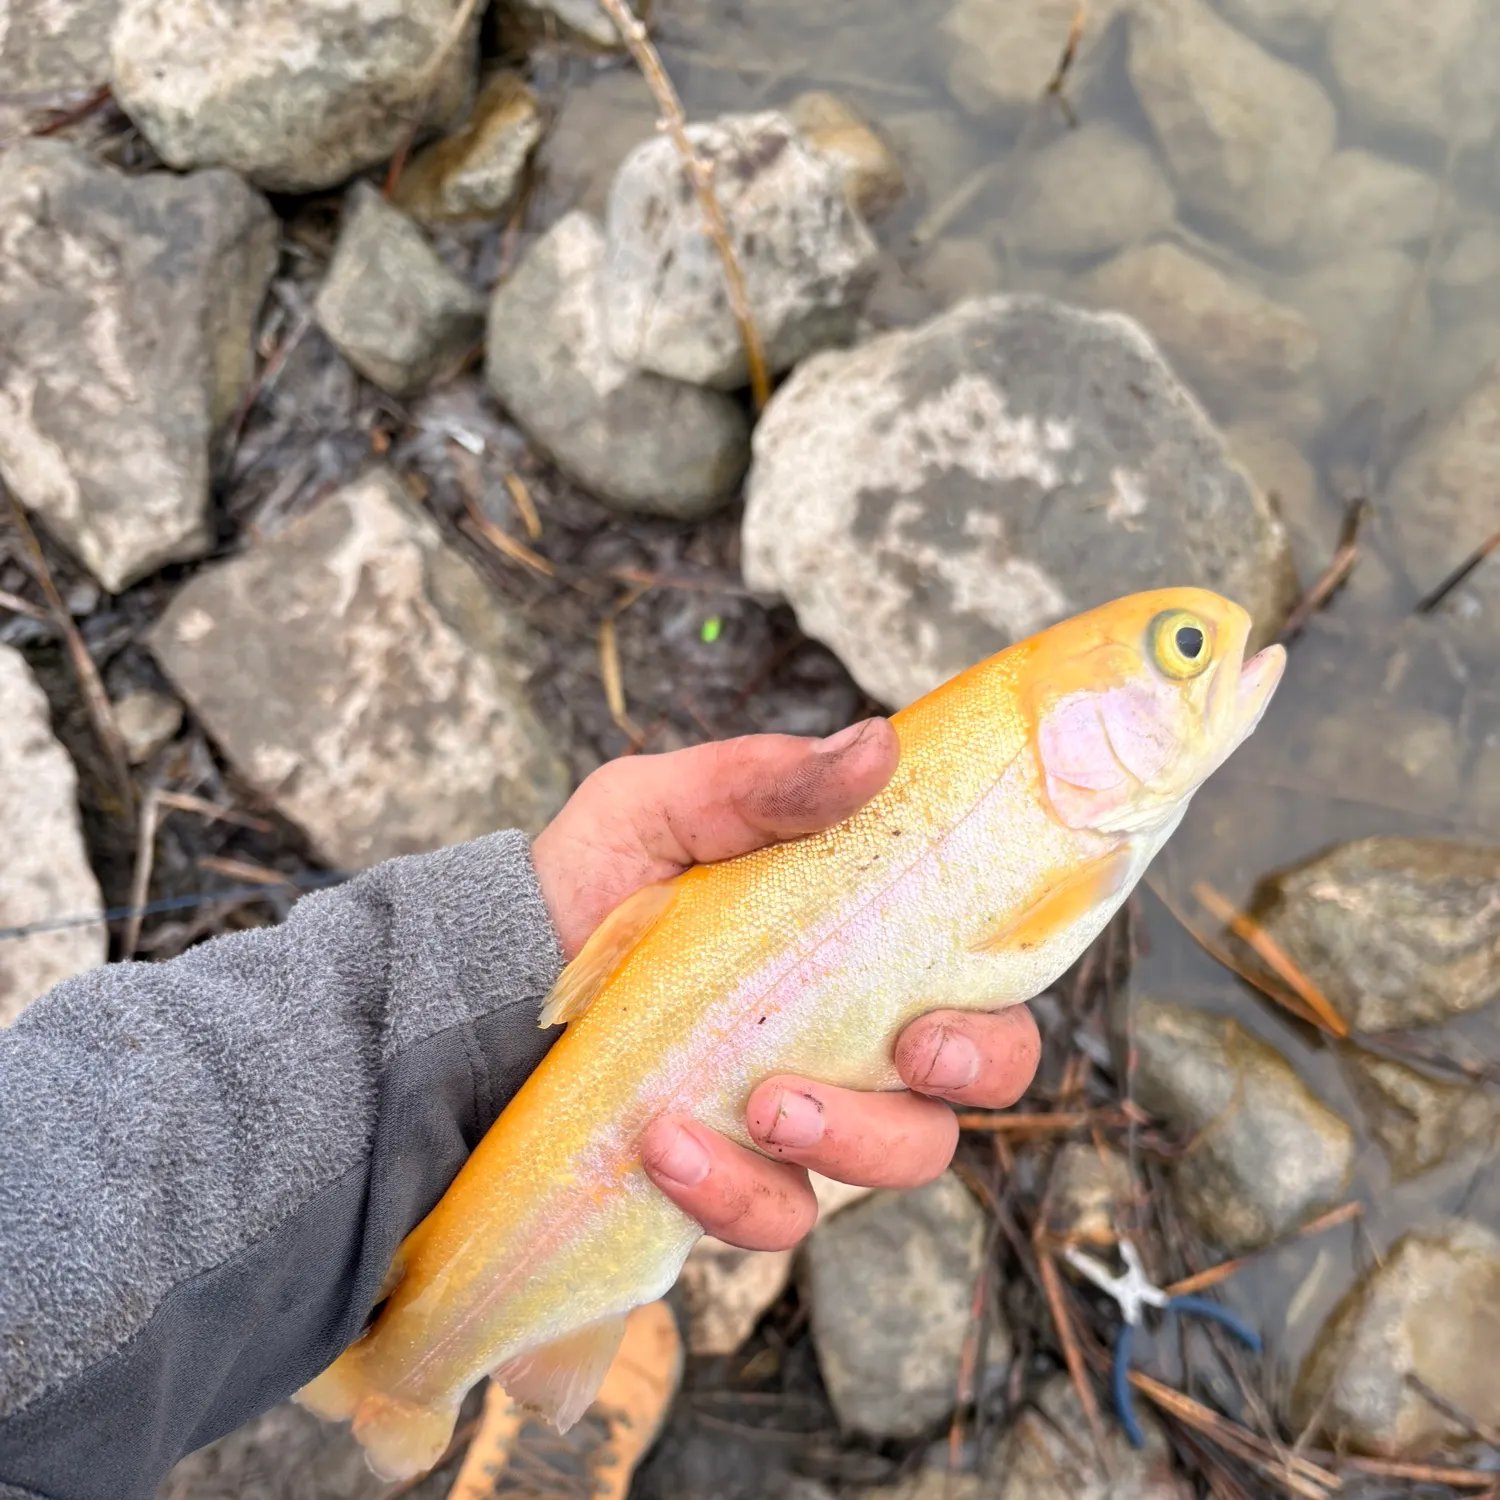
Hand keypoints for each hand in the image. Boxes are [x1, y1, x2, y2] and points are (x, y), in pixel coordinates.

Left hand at [531, 723, 1040, 1251]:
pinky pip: (777, 1217)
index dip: (1000, 1009)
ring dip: (847, 1141)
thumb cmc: (595, 880)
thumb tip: (877, 745)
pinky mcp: (738, 1172)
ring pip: (899, 1157)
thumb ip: (761, 780)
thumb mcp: (660, 805)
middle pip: (978, 1079)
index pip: (986, 978)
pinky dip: (735, 1193)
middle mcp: (856, 1027)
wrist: (496, 979)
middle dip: (966, 1077)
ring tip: (759, 1106)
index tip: (942, 1019)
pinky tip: (666, 1146)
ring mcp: (805, 1107)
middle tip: (904, 1055)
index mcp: (863, 936)